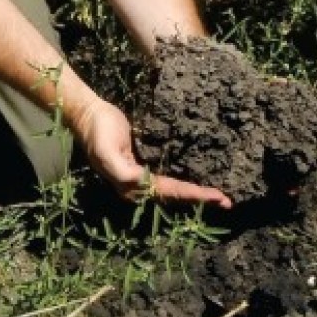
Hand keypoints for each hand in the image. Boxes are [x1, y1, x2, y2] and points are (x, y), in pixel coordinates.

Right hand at [77, 100, 231, 208]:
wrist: (89, 114)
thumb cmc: (99, 132)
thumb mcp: (107, 152)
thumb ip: (123, 172)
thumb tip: (143, 185)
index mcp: (131, 186)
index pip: (169, 192)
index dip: (194, 195)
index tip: (217, 197)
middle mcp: (138, 186)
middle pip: (175, 195)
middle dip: (200, 199)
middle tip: (227, 201)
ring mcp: (141, 175)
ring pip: (174, 189)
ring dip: (195, 193)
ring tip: (219, 197)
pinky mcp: (144, 162)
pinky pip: (169, 176)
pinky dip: (186, 181)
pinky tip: (200, 179)